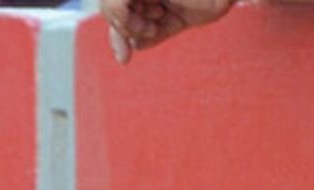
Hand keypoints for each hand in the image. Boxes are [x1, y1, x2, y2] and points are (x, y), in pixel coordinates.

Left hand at [101, 0, 234, 62]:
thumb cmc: (204, 1)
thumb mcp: (169, 22)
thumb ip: (148, 32)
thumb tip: (132, 45)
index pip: (116, 12)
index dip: (117, 34)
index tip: (124, 60)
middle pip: (109, 9)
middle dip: (122, 30)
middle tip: (140, 43)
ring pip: (109, 6)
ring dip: (130, 24)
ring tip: (155, 25)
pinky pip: (116, 3)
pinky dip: (128, 18)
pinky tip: (156, 19)